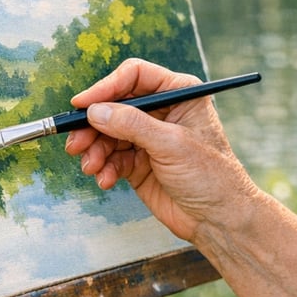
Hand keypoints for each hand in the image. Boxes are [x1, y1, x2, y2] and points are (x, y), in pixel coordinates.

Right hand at [64, 58, 258, 243]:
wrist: (218, 219)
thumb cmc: (211, 176)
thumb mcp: (172, 144)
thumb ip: (132, 125)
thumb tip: (96, 111)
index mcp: (180, 94)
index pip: (135, 76)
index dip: (106, 87)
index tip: (82, 104)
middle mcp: (163, 111)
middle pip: (115, 105)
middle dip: (94, 125)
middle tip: (77, 143)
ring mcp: (149, 137)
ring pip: (108, 133)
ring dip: (95, 150)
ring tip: (92, 167)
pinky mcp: (139, 162)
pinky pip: (111, 157)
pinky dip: (103, 167)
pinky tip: (106, 180)